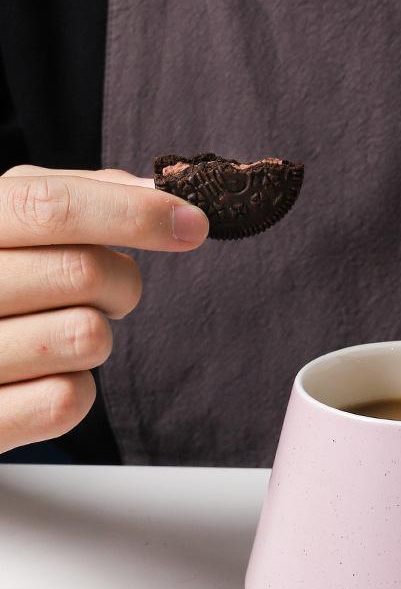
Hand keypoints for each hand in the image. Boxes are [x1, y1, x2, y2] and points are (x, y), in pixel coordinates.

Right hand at [0, 165, 208, 453]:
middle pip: (85, 272)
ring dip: (96, 335)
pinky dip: (74, 389)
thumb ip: (82, 194)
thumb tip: (160, 189)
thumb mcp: (16, 221)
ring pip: (87, 337)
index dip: (134, 213)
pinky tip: (42, 376)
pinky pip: (68, 399)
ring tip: (59, 332)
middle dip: (122, 283)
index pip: (51, 206)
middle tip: (104, 293)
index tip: (195, 224)